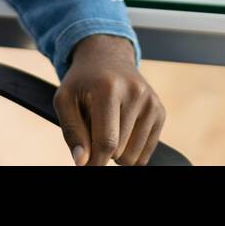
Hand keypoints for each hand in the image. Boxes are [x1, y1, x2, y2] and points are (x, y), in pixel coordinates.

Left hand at [54, 34, 165, 165]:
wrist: (108, 58)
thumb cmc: (82, 82)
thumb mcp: (64, 100)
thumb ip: (71, 132)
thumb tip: (83, 162)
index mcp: (108, 88)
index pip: (106, 141)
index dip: (94, 162)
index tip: (86, 167)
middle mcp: (135, 93)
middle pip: (119, 151)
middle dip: (102, 150)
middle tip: (94, 128)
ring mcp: (151, 102)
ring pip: (133, 157)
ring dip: (117, 152)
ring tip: (108, 127)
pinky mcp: (160, 111)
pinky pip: (145, 154)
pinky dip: (130, 151)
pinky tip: (122, 129)